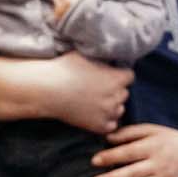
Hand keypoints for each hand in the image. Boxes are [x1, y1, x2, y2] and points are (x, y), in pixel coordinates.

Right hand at [0, 52, 131, 133]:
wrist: (48, 90)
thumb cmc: (65, 68)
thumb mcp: (86, 54)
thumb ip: (102, 56)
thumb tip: (109, 51)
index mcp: (117, 78)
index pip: (129, 76)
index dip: (119, 75)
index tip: (109, 75)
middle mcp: (117, 96)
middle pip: (124, 93)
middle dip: (115, 90)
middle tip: (99, 87)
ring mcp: (108, 112)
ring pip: (119, 109)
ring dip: (111, 106)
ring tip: (95, 101)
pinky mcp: (99, 126)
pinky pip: (110, 124)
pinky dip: (104, 121)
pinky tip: (92, 113)